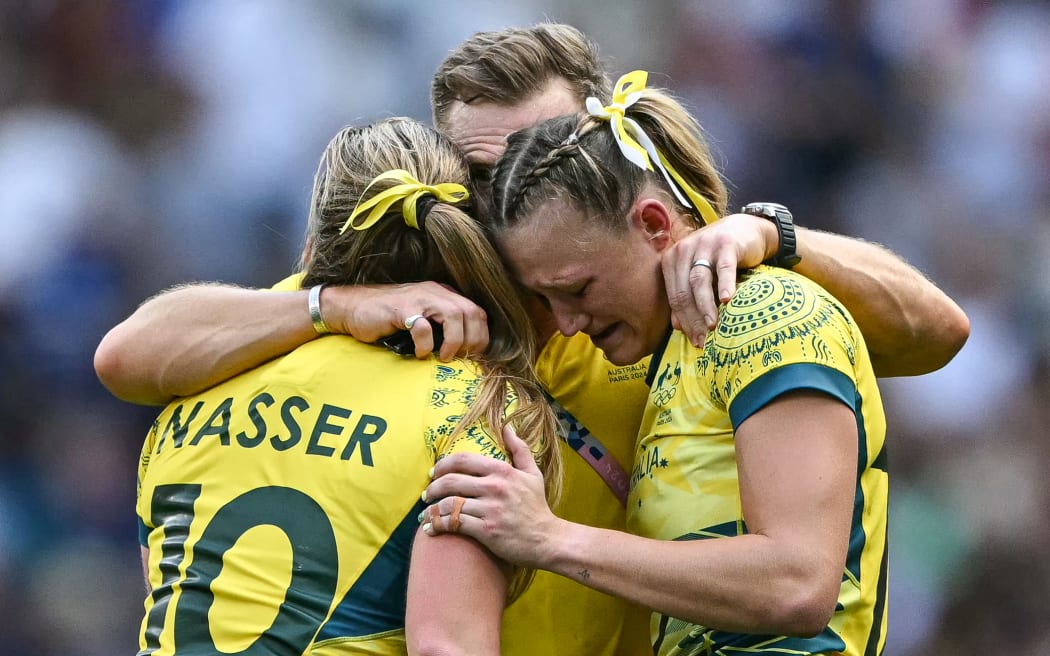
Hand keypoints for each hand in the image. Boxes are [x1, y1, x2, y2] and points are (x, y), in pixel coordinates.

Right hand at [323, 282, 488, 360]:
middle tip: (460, 358)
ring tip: (444, 356)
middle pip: (472, 312)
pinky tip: (420, 353)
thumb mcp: (421, 320)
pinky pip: (423, 327)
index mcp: (443, 294)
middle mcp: (435, 292)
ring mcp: (418, 298)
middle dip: (472, 340)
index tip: (473, 356)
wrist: (351, 308)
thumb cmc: (387, 320)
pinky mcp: (401, 309)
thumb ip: (441, 330)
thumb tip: (464, 356)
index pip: (477, 312)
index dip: (481, 336)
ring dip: (454, 341)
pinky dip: (426, 344)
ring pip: (454, 315)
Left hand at [421, 426, 557, 568]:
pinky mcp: (486, 531)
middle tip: (426, 494)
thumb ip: (520, 449)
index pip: (463, 460)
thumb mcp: (532, 474)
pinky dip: (438, 525)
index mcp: (502, 471)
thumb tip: (508, 427)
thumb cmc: (537, 507)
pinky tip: (430, 529)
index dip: (443, 465)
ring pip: (449, 504)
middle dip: (432, 488)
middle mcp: (494, 487)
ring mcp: (490, 509)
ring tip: (424, 514)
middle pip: (450, 481)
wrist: (547, 539)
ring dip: (431, 509)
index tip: (434, 473)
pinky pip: (454, 524)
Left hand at [661, 213, 775, 346]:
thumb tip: (676, 326)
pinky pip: (723, 267)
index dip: (684, 321)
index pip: (674, 297)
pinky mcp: (725, 243)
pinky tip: (727, 300)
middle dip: (693, 319)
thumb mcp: (700, 274)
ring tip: (712, 325)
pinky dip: (724, 284)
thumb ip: (686, 296)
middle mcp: (684, 250)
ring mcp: (704, 245)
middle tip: (703, 340)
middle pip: (684, 291)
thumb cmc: (719, 258)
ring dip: (704, 305)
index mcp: (672, 259)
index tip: (694, 341)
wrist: (746, 230)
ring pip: (699, 281)